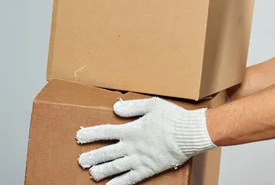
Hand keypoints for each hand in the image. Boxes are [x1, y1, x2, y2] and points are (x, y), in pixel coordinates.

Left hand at [76, 97, 216, 184]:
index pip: (105, 132)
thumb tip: (115, 108)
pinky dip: (118, 184)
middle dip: (91, 157)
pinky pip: (129, 179)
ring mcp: (138, 159)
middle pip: (105, 153)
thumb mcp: (153, 105)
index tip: (79, 136)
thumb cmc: (173, 118)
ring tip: (92, 174)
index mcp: (131, 129)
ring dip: (100, 171)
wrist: (189, 134)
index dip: (90, 134)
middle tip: (81, 161)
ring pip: (114, 167)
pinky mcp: (147, 169)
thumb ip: (132, 107)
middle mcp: (131, 146)